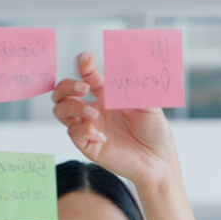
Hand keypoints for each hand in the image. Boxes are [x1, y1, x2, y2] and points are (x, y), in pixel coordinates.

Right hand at [52, 52, 177, 188]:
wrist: (160, 160)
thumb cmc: (155, 132)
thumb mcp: (148, 105)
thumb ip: (134, 87)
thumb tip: (128, 62)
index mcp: (106, 97)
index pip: (86, 77)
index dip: (83, 66)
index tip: (86, 59)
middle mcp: (94, 111)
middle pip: (63, 93)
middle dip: (67, 86)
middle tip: (84, 88)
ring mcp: (90, 128)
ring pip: (60, 111)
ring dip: (72, 107)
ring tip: (94, 113)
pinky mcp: (90, 146)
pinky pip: (73, 134)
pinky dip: (83, 130)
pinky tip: (102, 135)